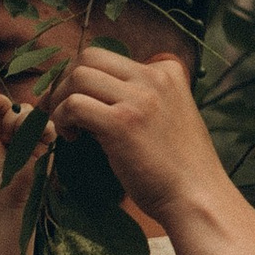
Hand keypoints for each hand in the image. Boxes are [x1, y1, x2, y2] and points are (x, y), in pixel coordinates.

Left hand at [0, 81, 40, 212]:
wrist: (4, 197)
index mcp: (3, 127)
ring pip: (32, 113)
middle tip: (3, 136)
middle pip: (19, 106)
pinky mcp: (48, 143)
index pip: (4, 105)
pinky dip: (37, 128)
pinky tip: (26, 140)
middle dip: (8, 116)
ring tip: (11, 141)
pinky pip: (48, 125)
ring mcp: (35, 135)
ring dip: (19, 122)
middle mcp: (20, 129)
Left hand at [48, 42, 227, 228]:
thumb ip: (139, 99)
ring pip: (78, 76)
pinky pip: (74, 105)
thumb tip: (92, 96)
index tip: (74, 100)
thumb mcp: (167, 116)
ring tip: (67, 128)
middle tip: (57, 110)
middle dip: (64, 82)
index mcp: (167, 71)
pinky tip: (71, 138)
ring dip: (59, 101)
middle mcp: (154, 77)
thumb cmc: (178, 167)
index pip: (109, 58)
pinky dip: (62, 119)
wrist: (197, 197)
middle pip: (89, 57)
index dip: (83, 77)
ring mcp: (139, 98)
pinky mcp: (122, 123)